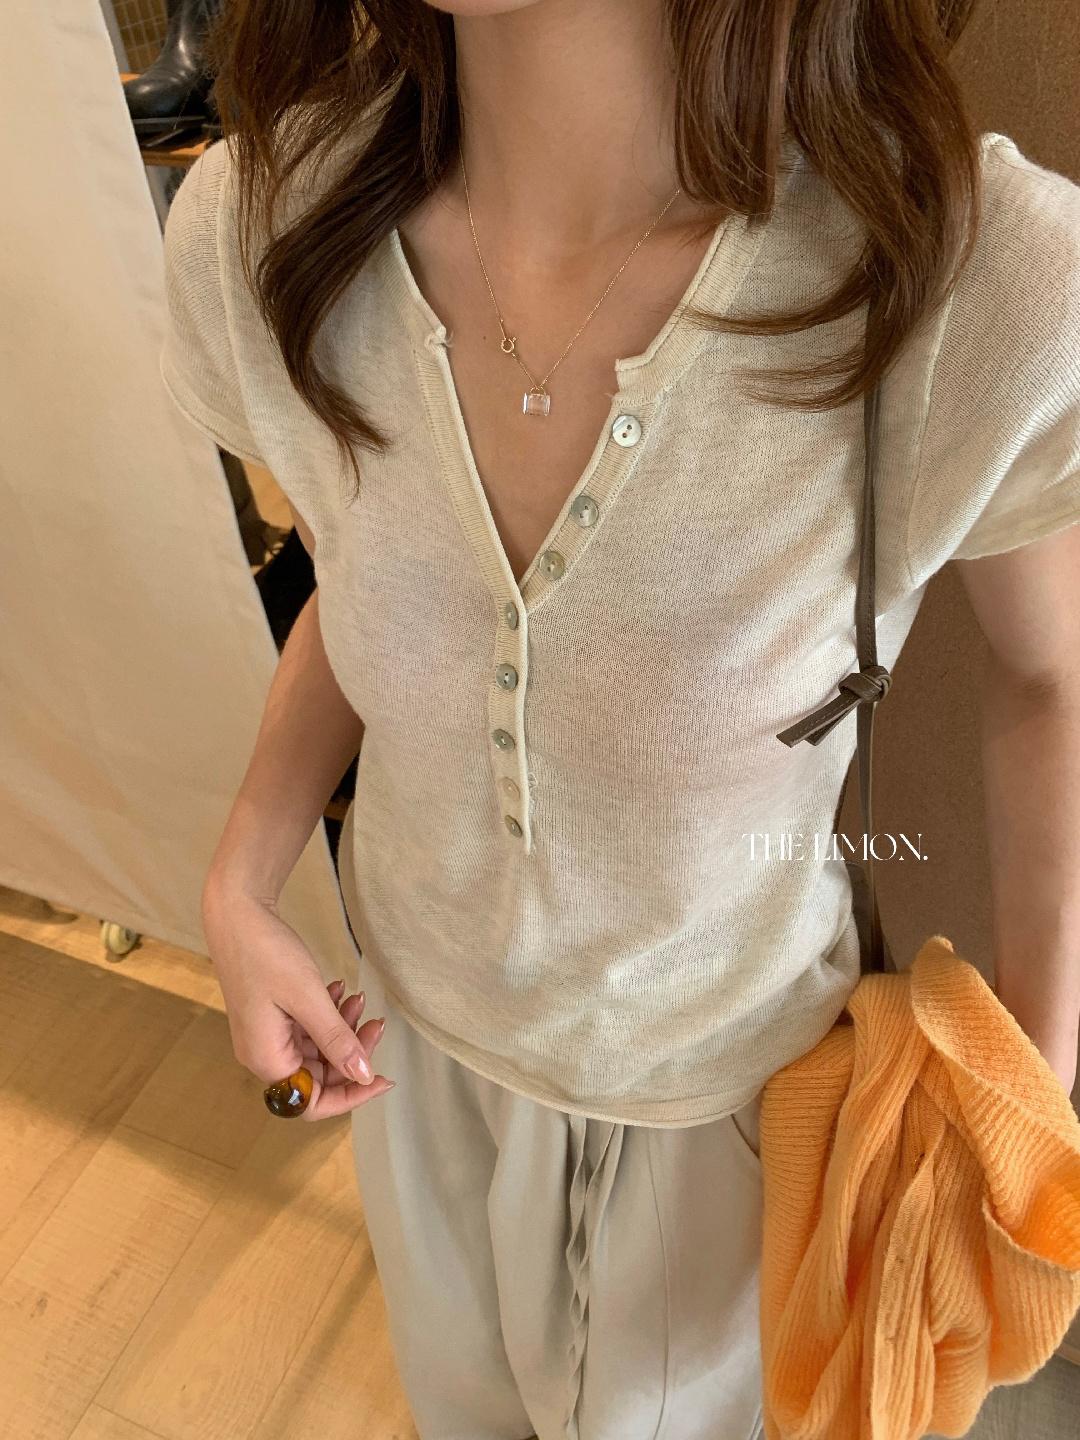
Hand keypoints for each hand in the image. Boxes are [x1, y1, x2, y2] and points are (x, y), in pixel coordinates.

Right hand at [201, 881, 394, 1118]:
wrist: (237, 912)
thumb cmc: (266, 953)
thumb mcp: (308, 997)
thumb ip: (336, 1040)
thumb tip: (364, 1075)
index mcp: (266, 1059)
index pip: (310, 1103)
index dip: (350, 1095)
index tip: (382, 1078)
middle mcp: (263, 1053)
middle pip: (317, 1075)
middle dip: (351, 1053)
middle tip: (377, 1023)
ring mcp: (267, 1034)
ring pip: (316, 1049)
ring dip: (342, 1029)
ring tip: (359, 999)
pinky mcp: (272, 1015)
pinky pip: (307, 1028)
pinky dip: (328, 1014)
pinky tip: (338, 990)